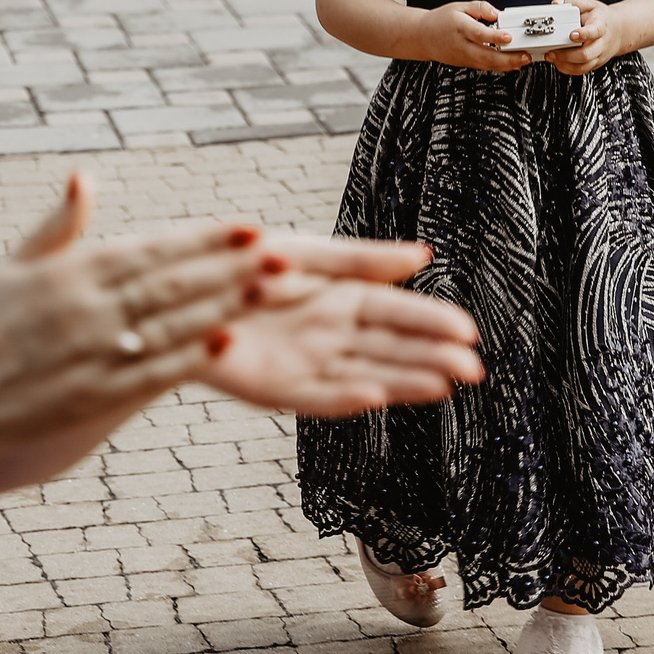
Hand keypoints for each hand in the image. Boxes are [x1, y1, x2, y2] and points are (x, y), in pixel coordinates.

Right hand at [0, 176, 270, 467]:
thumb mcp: (11, 268)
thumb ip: (57, 227)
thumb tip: (85, 177)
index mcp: (68, 272)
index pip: (152, 248)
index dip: (204, 238)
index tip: (248, 227)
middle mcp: (85, 308)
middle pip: (174, 282)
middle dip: (233, 266)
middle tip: (282, 251)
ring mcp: (91, 353)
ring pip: (173, 323)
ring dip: (226, 304)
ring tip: (271, 289)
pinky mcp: (91, 396)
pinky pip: (151, 373)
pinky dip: (190, 356)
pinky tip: (226, 341)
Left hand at [198, 245, 481, 416]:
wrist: (182, 289)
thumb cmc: (242, 264)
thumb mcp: (309, 255)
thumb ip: (363, 259)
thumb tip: (424, 256)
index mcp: (340, 300)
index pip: (399, 314)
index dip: (432, 323)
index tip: (468, 333)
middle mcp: (330, 336)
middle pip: (391, 350)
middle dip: (431, 359)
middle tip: (472, 369)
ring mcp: (306, 365)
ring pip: (365, 377)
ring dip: (403, 383)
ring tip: (442, 385)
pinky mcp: (275, 390)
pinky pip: (316, 398)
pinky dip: (344, 398)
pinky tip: (374, 396)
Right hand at [415, 0, 528, 71]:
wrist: (423, 37)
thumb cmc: (441, 21)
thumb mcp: (459, 6)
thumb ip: (480, 8)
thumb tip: (497, 13)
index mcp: (460, 28)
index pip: (479, 34)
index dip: (495, 36)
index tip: (509, 36)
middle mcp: (462, 45)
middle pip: (487, 56)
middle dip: (509, 58)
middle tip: (526, 55)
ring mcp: (464, 57)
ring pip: (488, 65)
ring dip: (508, 65)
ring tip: (524, 60)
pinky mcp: (466, 63)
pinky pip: (485, 67)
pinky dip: (500, 67)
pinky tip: (513, 64)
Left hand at [543, 0, 620, 75]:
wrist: (617, 31)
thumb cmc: (601, 18)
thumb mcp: (589, 4)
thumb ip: (573, 1)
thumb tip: (557, 3)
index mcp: (601, 26)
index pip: (595, 31)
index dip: (584, 34)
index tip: (572, 34)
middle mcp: (601, 43)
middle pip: (586, 54)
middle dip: (567, 55)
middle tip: (553, 50)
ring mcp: (598, 56)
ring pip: (582, 66)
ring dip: (564, 63)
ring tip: (551, 56)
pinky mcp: (594, 64)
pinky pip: (580, 71)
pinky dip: (567, 68)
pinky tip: (557, 61)